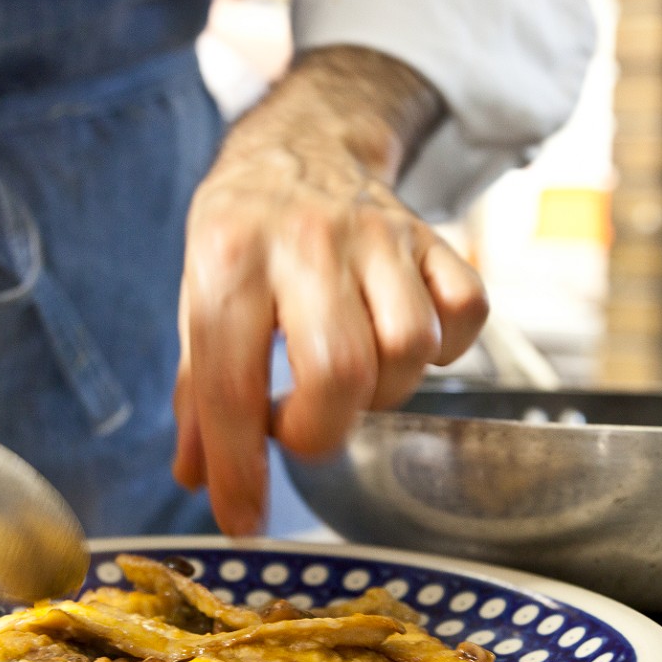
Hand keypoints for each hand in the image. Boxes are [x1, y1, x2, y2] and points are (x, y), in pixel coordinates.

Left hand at [173, 46, 488, 535]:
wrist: (302, 141)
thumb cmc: (242, 233)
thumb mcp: (197, 296)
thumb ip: (195, 390)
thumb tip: (197, 477)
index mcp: (229, 258)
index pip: (231, 382)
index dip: (238, 466)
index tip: (242, 519)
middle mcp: (305, 241)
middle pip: (338, 370)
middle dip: (322, 431)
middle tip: (304, 429)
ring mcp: (377, 235)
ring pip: (410, 347)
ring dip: (384, 393)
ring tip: (353, 381)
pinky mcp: (431, 236)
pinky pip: (466, 312)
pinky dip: (447, 349)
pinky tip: (404, 344)